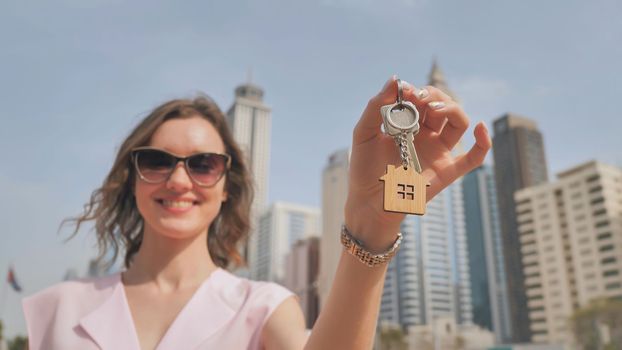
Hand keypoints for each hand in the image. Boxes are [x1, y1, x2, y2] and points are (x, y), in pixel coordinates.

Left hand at [344, 76, 491, 250]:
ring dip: (451, 108)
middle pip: (442, 105)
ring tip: (434, 108)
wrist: (369, 203)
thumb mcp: (364, 133)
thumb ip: (376, 107)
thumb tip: (395, 79)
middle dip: (433, 95)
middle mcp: (426, 135)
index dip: (416, 91)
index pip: (421, 99)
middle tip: (419, 97)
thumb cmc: (364, 169)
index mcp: (408, 124)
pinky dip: (484, 142)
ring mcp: (438, 151)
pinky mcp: (448, 170)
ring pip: (458, 121)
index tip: (406, 90)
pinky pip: (474, 157)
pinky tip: (481, 127)